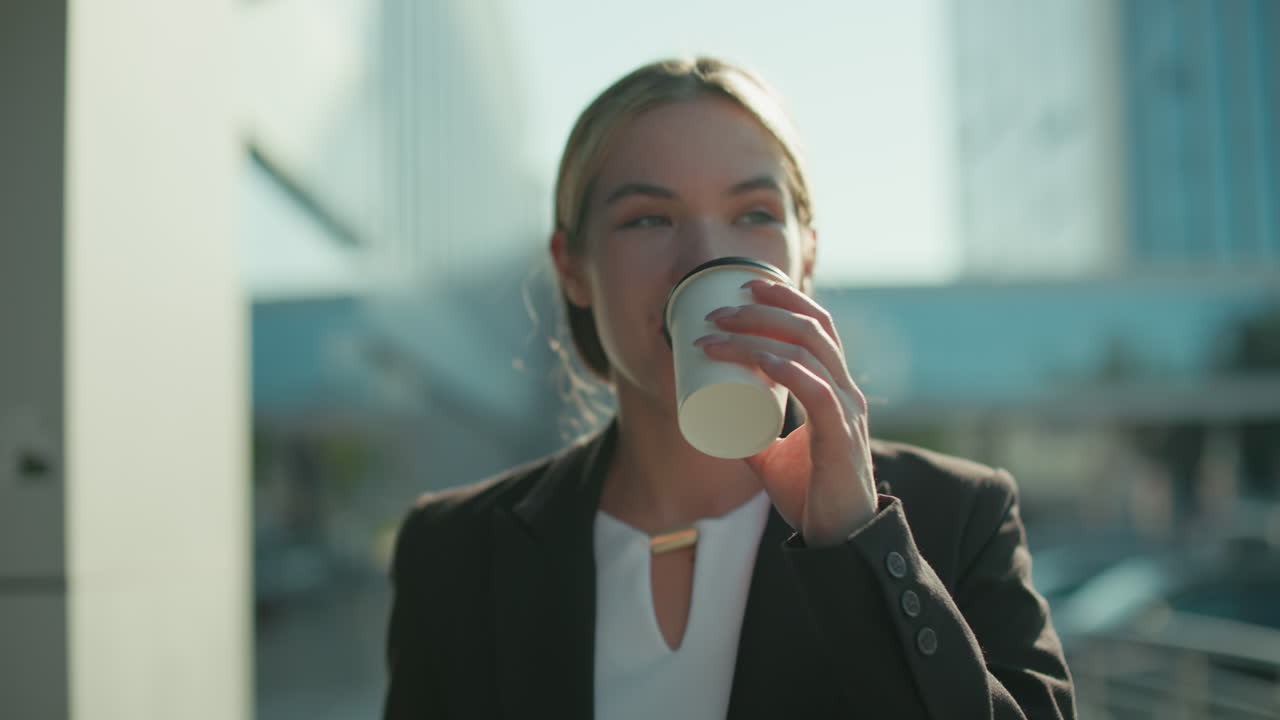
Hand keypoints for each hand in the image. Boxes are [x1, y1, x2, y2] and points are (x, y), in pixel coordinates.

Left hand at [695, 279, 876, 546]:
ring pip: (807, 351)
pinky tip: (758, 358)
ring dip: (757, 334)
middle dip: (763, 308)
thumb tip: (715, 418)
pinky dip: (784, 368)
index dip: (785, 299)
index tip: (743, 289)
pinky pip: (815, 390)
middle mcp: (846, 392)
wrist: (839, 541)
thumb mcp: (772, 457)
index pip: (818, 327)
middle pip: (811, 328)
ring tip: (716, 330)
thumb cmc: (810, 496)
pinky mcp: (840, 436)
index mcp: (836, 388)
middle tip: (718, 310)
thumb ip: (751, 435)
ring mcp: (846, 411)